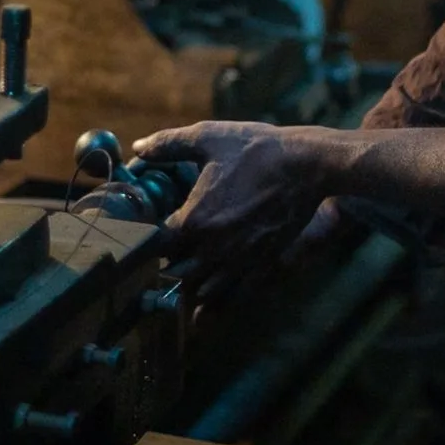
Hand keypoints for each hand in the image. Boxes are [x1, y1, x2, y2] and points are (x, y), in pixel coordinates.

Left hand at [131, 122, 351, 299]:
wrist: (307, 165)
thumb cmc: (256, 149)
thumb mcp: (208, 138)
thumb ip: (167, 145)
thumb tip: (138, 148)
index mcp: (194, 220)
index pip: (156, 248)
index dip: (147, 243)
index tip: (145, 236)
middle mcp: (213, 248)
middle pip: (176, 274)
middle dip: (166, 266)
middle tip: (163, 257)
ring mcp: (239, 262)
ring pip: (202, 292)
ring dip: (189, 287)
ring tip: (183, 278)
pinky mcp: (261, 266)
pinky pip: (234, 297)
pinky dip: (217, 304)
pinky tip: (208, 307)